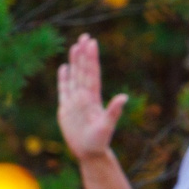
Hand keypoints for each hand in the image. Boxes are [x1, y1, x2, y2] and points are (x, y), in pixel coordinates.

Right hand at [57, 34, 126, 161]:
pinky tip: (64, 67)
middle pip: (83, 71)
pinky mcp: (66, 108)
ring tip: (74, 46)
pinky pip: (64, 89)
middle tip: (85, 36)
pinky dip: (64, 78)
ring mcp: (75, 101)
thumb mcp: (106, 126)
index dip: (91, 58)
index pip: (92, 73)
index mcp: (93, 98)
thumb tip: (124, 97)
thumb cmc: (99, 142)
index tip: (92, 43)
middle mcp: (85, 96)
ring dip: (74, 62)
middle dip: (84, 54)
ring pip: (74, 77)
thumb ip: (114, 111)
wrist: (89, 152)